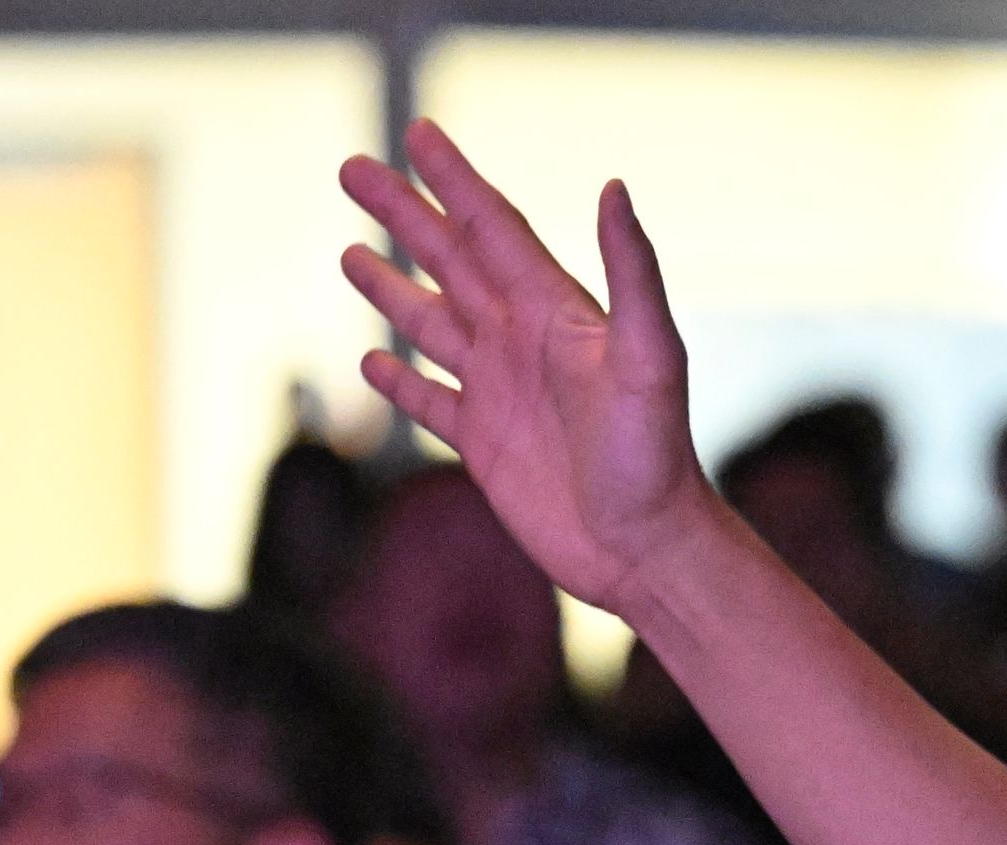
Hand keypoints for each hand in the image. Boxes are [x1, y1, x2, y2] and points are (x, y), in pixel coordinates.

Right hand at [338, 123, 721, 620]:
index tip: (419, 133)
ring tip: (350, 252)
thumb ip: (633, 275)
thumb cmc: (656, 458)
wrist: (647, 549)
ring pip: (433, 324)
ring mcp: (502, 393)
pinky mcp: (486, 446)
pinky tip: (371, 361)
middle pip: (450, 261)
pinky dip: (400, 381)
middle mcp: (524, 343)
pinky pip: (432, 402)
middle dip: (404, 214)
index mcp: (556, 312)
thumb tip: (614, 187)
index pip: (493, 229)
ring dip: (391, 288)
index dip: (454, 180)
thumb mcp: (652, 359)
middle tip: (353, 167)